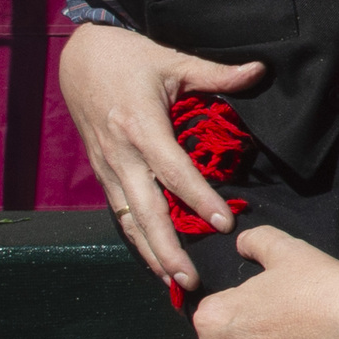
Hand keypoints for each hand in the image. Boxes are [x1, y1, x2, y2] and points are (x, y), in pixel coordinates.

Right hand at [59, 23, 265, 288]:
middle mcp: (121, 153)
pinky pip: (119, 212)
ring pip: (128, 219)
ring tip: (174, 282)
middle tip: (191, 278)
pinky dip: (136, 238)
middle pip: (144, 210)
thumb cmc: (129, 57)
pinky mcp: (102, 173)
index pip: (174, 171)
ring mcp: (107, 167)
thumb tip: (259, 71)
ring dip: (150, 253)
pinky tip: (154, 259)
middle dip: (166, 248)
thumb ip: (216, 74)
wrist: (79, 58)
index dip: (199, 199)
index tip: (224, 224)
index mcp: (141, 125)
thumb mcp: (172, 60)